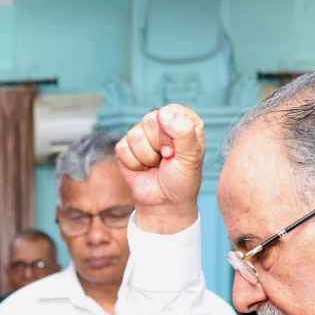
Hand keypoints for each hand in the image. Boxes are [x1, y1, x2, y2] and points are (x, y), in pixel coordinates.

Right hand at [114, 103, 205, 231]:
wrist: (164, 203)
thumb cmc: (182, 179)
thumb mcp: (191, 156)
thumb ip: (183, 132)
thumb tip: (161, 113)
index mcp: (182, 120)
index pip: (170, 111)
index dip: (171, 132)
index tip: (177, 150)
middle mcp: (161, 123)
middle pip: (150, 121)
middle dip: (158, 145)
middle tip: (167, 159)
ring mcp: (142, 134)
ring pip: (135, 135)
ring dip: (147, 157)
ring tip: (156, 165)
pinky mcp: (125, 147)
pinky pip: (123, 148)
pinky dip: (134, 163)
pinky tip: (143, 168)